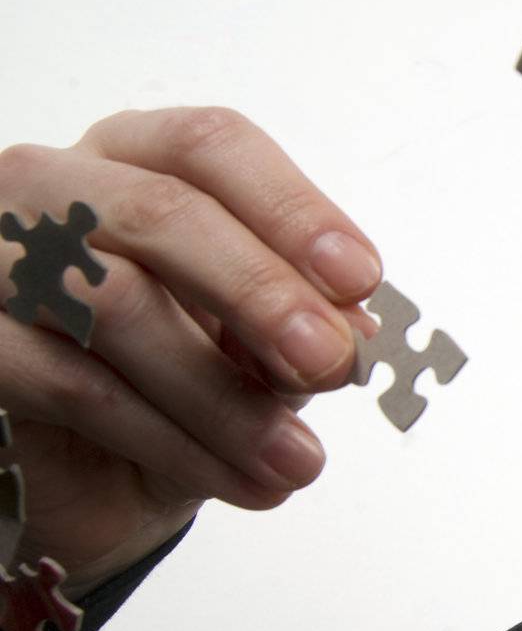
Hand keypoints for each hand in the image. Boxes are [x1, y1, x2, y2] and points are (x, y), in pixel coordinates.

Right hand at [0, 106, 381, 601]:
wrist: (85, 481)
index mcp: (133, 163)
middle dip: (263, 291)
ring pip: (116, 304)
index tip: (360, 278)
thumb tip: (355, 328)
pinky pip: (76, 386)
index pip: (211, 149)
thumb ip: (298, 323)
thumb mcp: (252, 349)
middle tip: (332, 363)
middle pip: (164, 211)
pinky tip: (244, 482)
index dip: (293, 209)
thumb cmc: (171, 382)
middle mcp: (52, 190)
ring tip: (299, 460)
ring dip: (228, 396)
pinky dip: (176, 442)